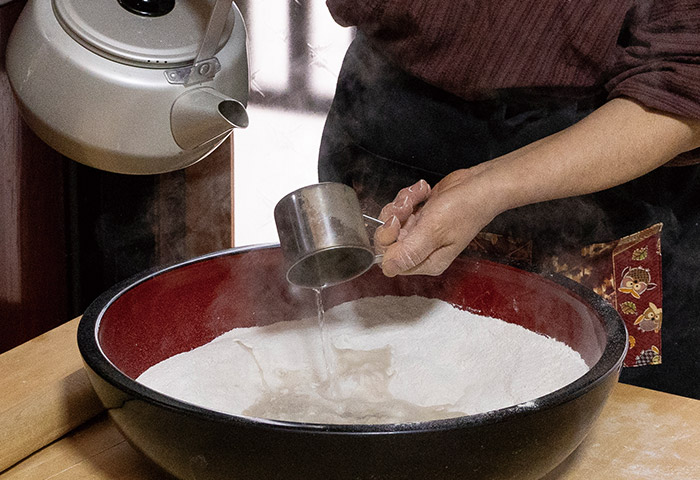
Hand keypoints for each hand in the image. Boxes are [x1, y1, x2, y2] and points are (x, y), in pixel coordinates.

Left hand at [373, 169, 501, 276]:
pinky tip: (424, 192)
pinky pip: (401, 207)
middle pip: (387, 240)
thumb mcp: (434, 231)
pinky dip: (409, 196)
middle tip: (407, 207)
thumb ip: (409, 252)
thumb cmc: (465, 208)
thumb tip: (388, 268)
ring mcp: (420, 233)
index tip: (396, 223)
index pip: (391, 262)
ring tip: (419, 195)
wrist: (480, 185)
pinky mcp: (420, 217)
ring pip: (392, 220)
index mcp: (427, 261)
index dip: (388, 241)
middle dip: (393, 217)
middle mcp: (422, 251)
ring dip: (402, 203)